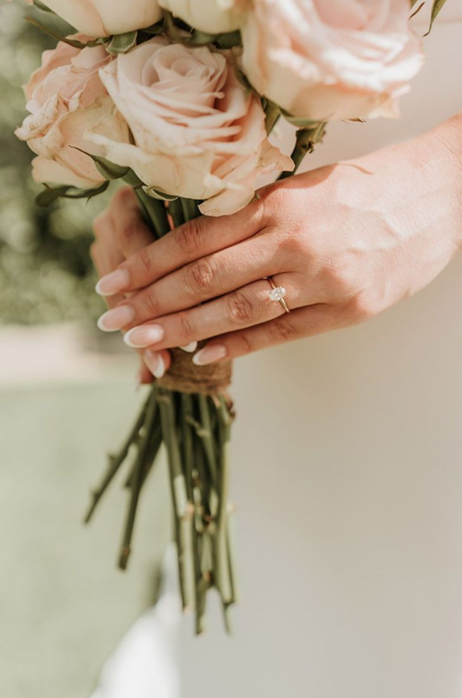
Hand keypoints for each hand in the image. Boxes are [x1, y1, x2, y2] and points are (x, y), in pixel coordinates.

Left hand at [95, 115, 461, 369]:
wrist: (434, 196)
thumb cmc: (362, 189)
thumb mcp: (302, 187)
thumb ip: (252, 216)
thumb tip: (196, 246)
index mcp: (277, 203)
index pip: (194, 238)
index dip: (148, 264)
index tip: (115, 283)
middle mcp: (292, 240)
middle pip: (204, 277)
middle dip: (152, 302)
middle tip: (113, 320)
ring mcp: (320, 278)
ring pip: (235, 309)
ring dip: (183, 328)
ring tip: (144, 342)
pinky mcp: (346, 309)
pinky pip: (280, 332)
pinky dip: (237, 344)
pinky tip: (202, 353)